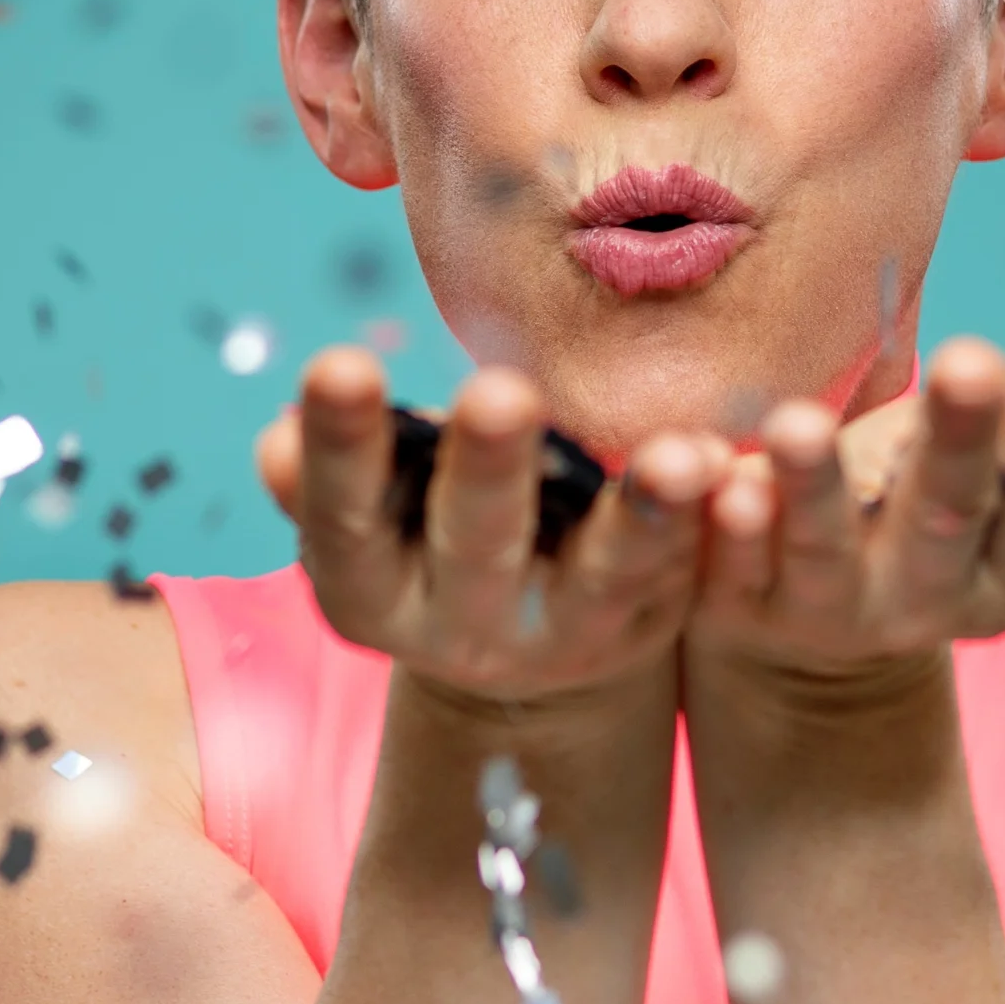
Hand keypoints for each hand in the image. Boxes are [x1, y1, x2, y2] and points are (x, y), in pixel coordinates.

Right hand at [256, 348, 727, 701]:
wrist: (519, 642)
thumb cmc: (425, 525)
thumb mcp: (372, 510)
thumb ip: (334, 473)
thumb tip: (278, 444)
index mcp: (369, 587)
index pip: (343, 518)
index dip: (338, 449)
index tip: (338, 361)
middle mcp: (457, 628)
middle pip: (473, 542)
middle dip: (487, 467)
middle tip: (500, 388)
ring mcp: (556, 637)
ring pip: (600, 576)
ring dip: (639, 514)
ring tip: (677, 455)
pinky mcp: (639, 627)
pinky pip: (676, 573)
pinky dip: (703, 521)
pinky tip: (727, 463)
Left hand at [693, 321, 1004, 680]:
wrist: (807, 633)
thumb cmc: (916, 505)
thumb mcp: (995, 476)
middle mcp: (929, 601)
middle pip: (947, 514)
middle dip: (957, 438)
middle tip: (968, 361)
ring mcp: (830, 613)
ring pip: (825, 549)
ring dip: (814, 485)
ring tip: (800, 422)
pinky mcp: (737, 611)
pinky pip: (724, 565)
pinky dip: (718, 522)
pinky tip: (712, 472)